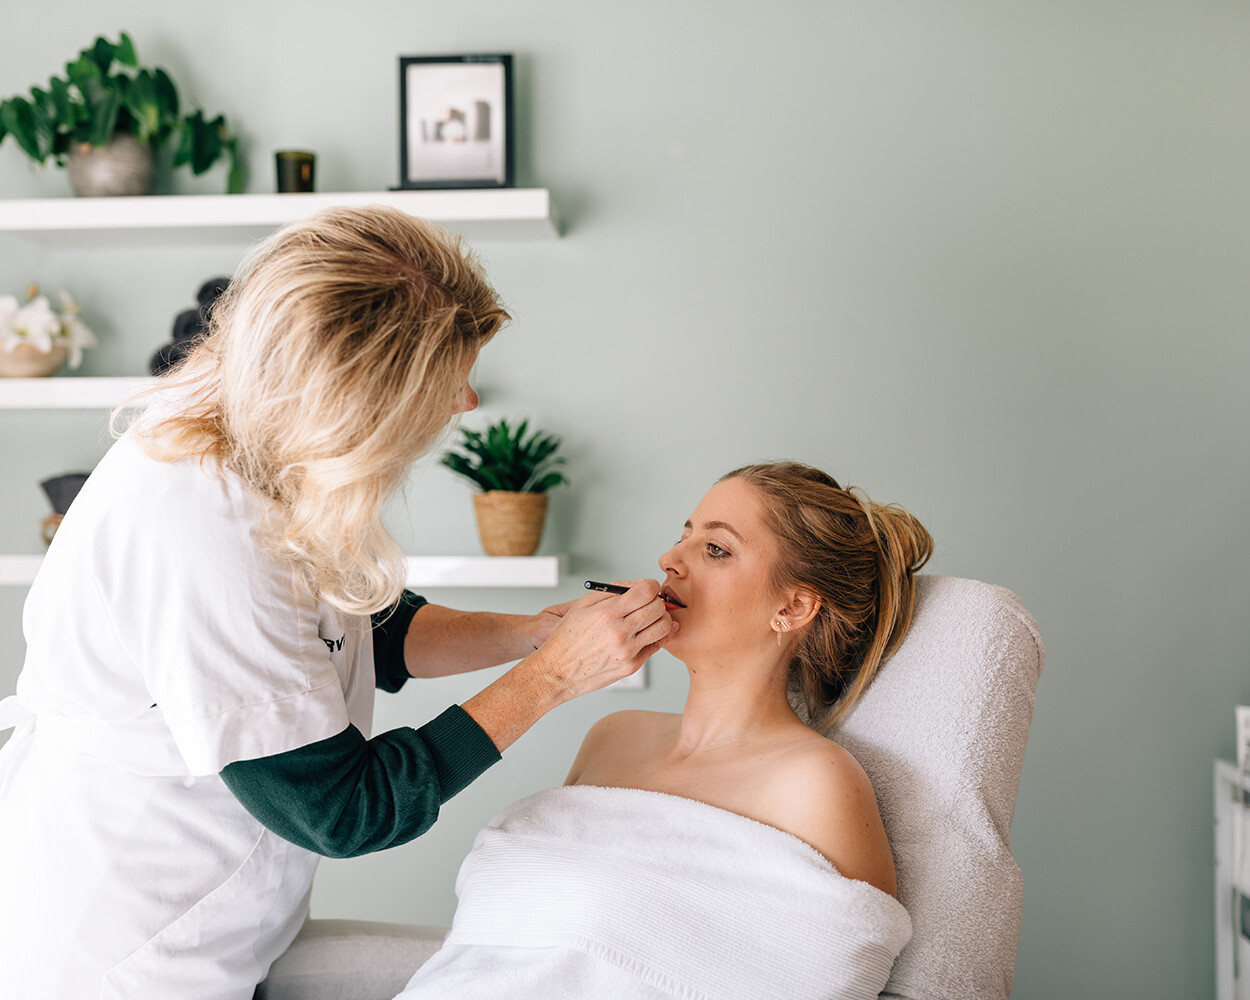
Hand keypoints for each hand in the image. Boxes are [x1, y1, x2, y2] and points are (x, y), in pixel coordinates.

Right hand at [526, 579, 676, 699]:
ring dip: (660, 619)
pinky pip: (656, 646)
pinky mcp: (631, 666)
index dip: (651, 585)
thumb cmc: (566, 638)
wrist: (557, 671)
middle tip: (647, 602)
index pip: (646, 591)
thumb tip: (635, 585)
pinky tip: (645, 633)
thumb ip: (611, 592)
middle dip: (656, 601)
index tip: (648, 587)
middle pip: (658, 608)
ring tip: (647, 618)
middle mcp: (620, 632)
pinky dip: (655, 636)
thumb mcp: (582, 606)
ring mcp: (627, 651)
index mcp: (607, 613)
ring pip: (663, 627)